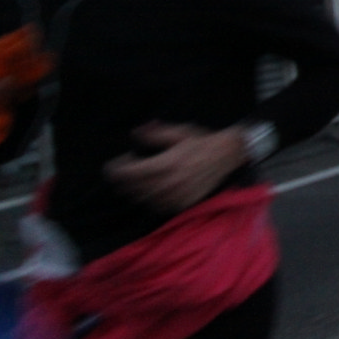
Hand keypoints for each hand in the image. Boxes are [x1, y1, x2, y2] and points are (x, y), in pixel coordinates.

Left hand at [105, 122, 248, 213]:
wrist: (227, 155)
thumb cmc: (202, 141)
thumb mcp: (178, 132)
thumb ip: (155, 134)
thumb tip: (136, 134)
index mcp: (166, 164)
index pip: (130, 173)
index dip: (116, 170)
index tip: (111, 165)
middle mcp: (169, 183)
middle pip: (132, 188)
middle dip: (122, 180)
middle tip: (120, 172)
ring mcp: (175, 196)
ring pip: (142, 199)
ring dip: (133, 190)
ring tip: (134, 181)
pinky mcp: (182, 204)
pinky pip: (156, 206)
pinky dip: (148, 199)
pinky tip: (150, 190)